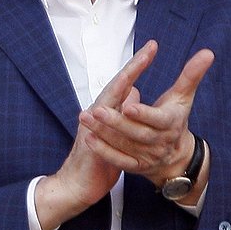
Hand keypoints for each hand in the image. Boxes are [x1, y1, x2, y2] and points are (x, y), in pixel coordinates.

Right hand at [34, 41, 157, 229]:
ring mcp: (92, 128)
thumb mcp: (116, 130)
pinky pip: (101, 131)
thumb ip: (123, 110)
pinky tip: (117, 111)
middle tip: (148, 52)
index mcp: (107, 109)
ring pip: (106, 104)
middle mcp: (97, 114)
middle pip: (115, 86)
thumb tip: (133, 91)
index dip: (138, 65)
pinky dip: (110, 119)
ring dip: (118, 88)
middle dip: (132, 68)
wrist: (77, 182)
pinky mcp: (91, 146)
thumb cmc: (98, 156)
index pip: (124, 82)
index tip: (153, 47)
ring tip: (133, 73)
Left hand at [80, 46, 214, 184]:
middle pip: (137, 134)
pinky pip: (119, 161)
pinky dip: (104, 151)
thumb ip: (192, 75)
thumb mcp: (183, 97)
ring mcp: (146, 155)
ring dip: (104, 134)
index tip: (127, 106)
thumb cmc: (175, 119)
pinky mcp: (135, 166)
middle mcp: (159, 141)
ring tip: (86, 118)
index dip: (143, 114)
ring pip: (125, 146)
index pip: (157, 119)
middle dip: (117, 123)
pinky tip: (88, 138)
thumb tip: (208, 52)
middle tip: (97, 110)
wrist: (175, 157)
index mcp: (170, 123)